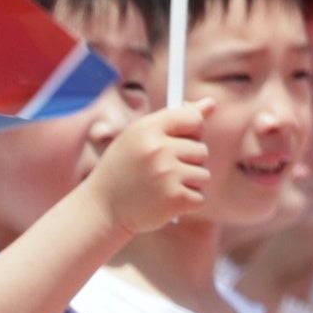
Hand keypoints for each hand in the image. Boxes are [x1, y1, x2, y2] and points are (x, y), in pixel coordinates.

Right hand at [73, 99, 218, 243]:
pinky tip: (164, 202)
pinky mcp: (175, 199)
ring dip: (188, 184)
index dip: (194, 131)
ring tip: (162, 187)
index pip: (192, 118)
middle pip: (201, 150)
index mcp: (147, 129)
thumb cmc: (123, 170)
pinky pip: (200, 198)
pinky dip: (186, 203)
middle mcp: (158, 149)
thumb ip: (175, 119)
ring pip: (204, 175)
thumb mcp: (140, 137)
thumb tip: (211, 103)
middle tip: (161, 172)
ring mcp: (167, 174)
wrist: (101, 209)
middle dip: (188, 162)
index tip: (183, 139)